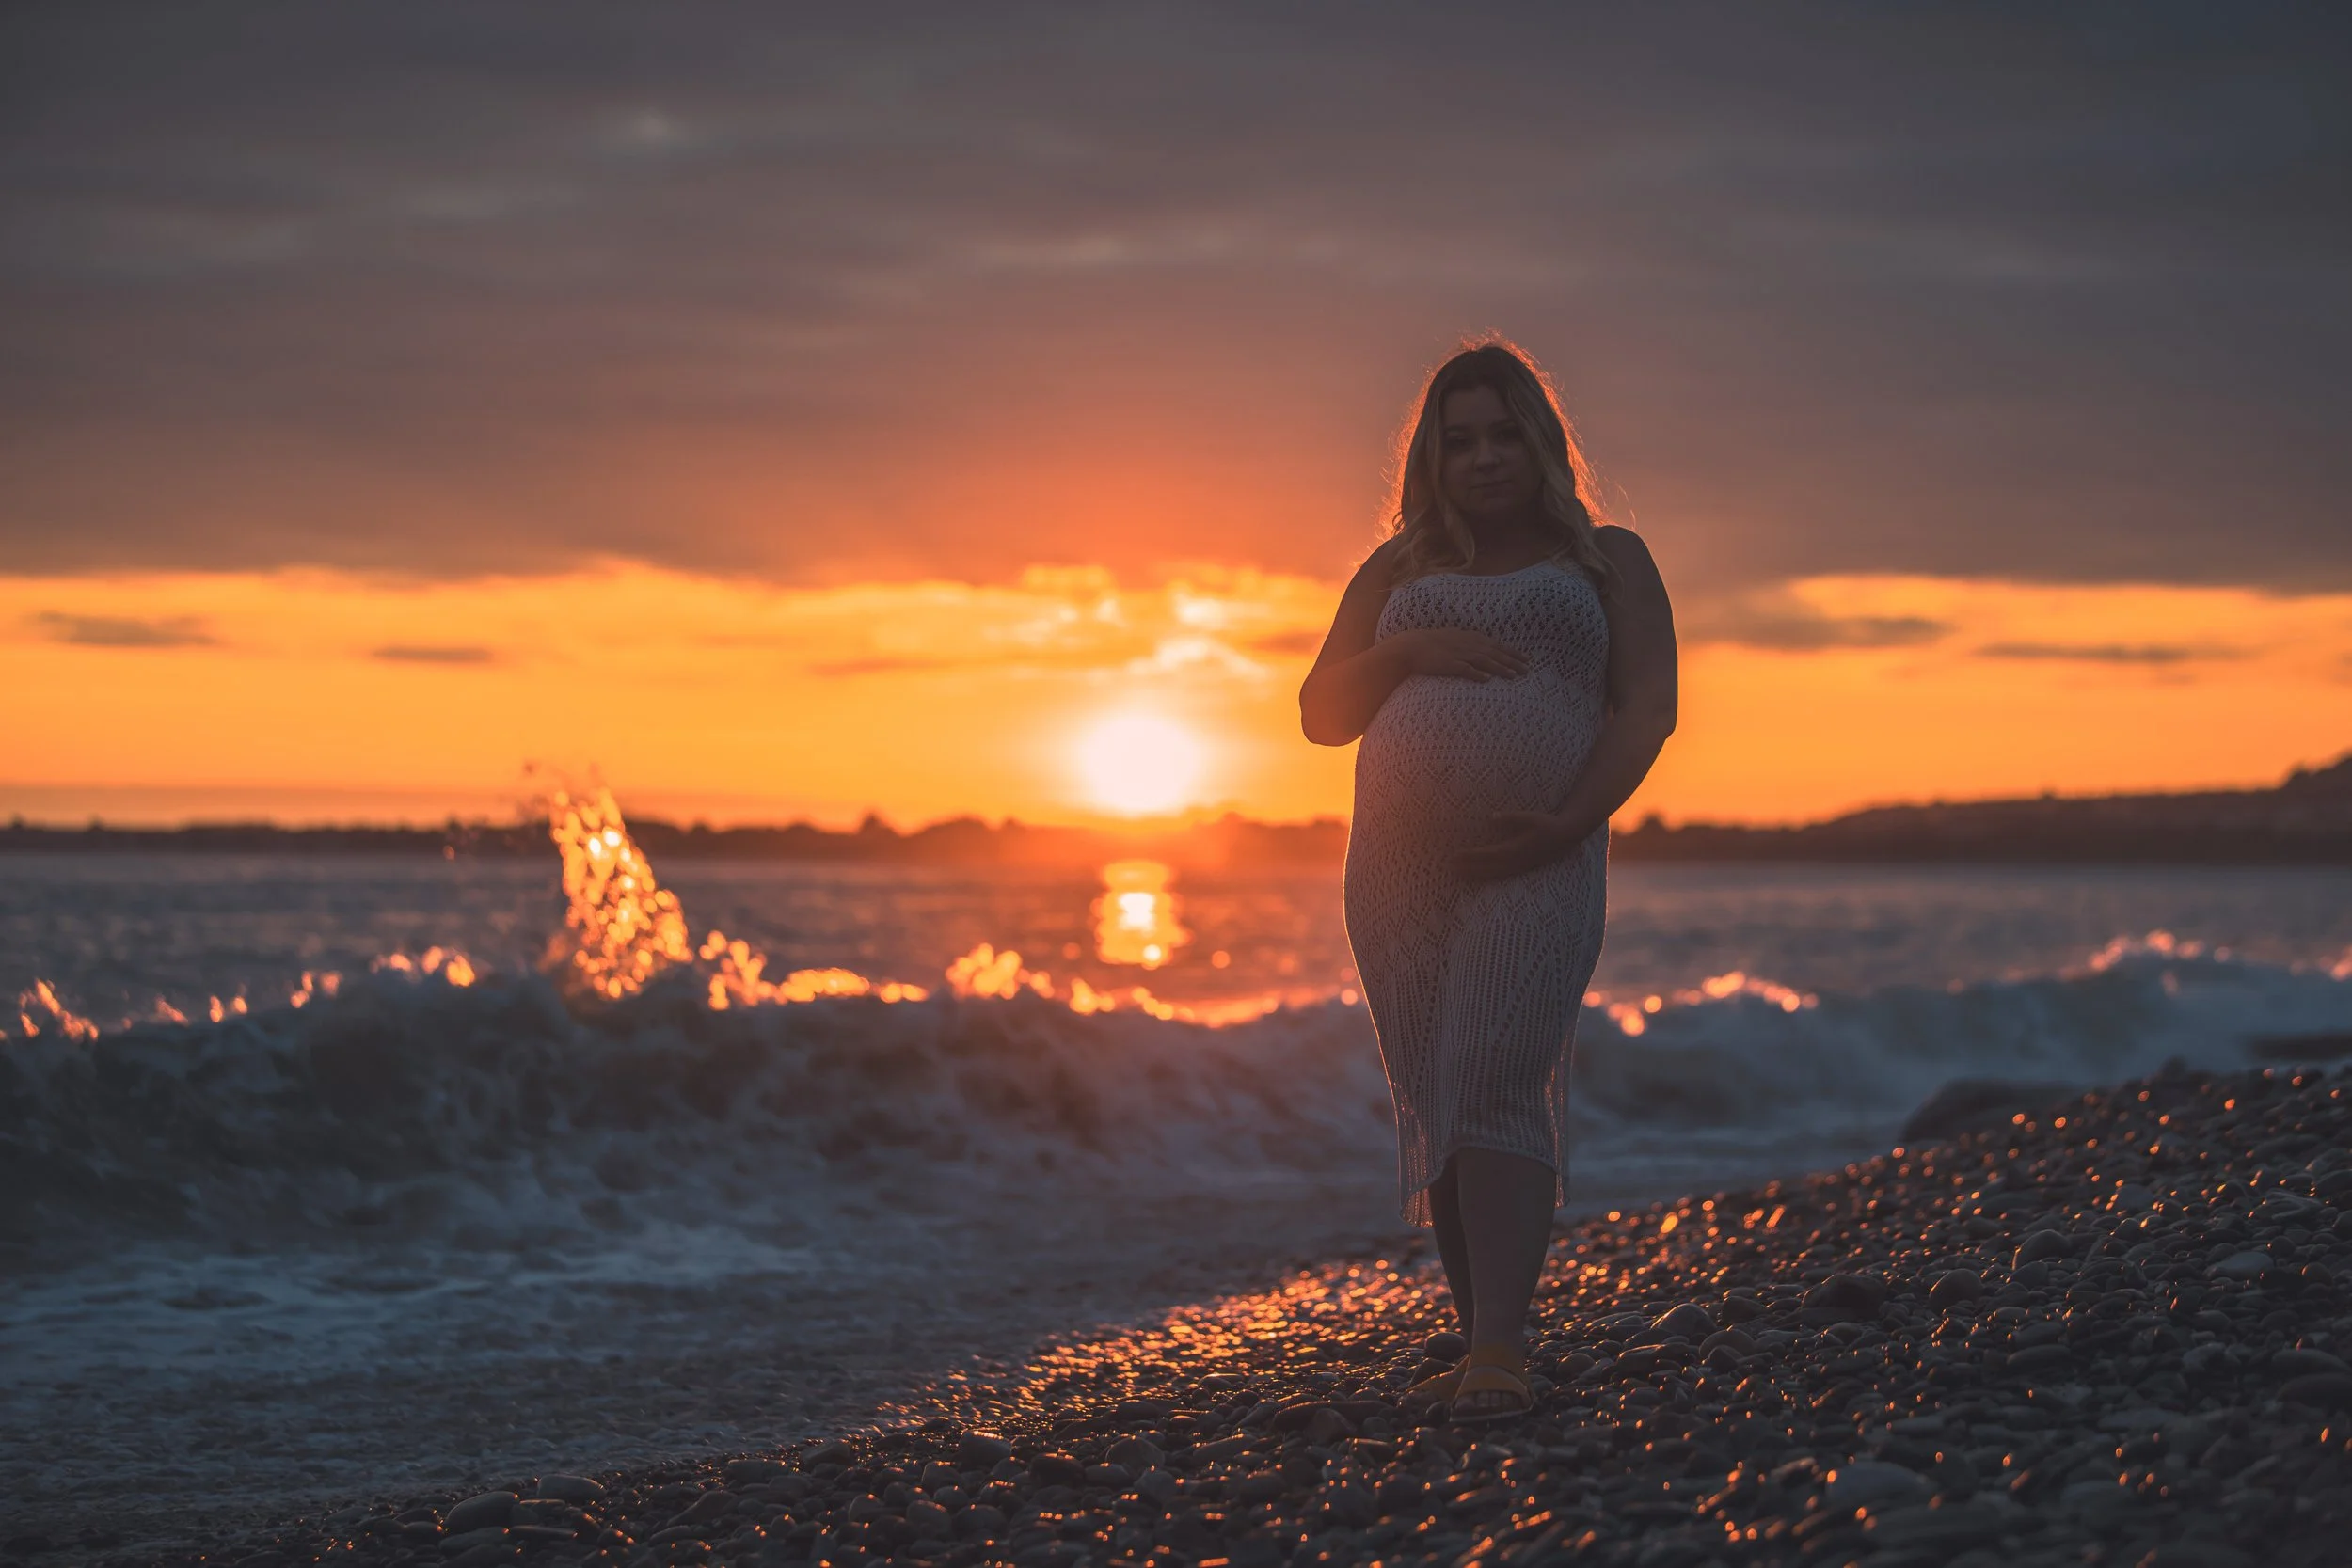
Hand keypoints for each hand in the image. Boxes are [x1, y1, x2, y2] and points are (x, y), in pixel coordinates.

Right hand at [1394, 628, 1529, 681]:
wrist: (1412, 646)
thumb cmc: (1432, 643)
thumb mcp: (1455, 637)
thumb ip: (1469, 642)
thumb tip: (1482, 647)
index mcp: (1471, 638)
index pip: (1497, 645)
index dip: (1513, 652)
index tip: (1526, 659)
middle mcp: (1469, 645)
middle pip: (1496, 653)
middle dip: (1513, 661)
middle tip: (1528, 670)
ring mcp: (1460, 654)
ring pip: (1485, 661)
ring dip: (1501, 668)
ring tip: (1514, 675)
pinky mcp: (1450, 664)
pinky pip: (1466, 669)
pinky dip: (1477, 674)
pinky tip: (1487, 680)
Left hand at [1457, 810, 1581, 881]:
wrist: (1567, 837)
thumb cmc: (1547, 824)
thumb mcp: (1529, 817)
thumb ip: (1509, 819)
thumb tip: (1490, 817)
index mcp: (1517, 849)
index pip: (1489, 855)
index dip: (1471, 857)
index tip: (1455, 856)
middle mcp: (1517, 861)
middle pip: (1488, 868)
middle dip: (1468, 869)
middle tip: (1449, 869)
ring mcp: (1520, 868)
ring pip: (1494, 875)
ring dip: (1476, 876)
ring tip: (1458, 876)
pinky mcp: (1523, 870)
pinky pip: (1502, 877)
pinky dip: (1488, 878)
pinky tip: (1479, 878)